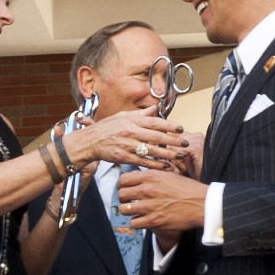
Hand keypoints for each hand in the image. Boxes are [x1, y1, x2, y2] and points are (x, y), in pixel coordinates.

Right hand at [68, 108, 185, 169]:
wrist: (89, 141)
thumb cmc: (106, 128)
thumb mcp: (122, 116)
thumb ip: (141, 114)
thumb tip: (156, 108)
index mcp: (131, 120)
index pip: (154, 122)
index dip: (169, 125)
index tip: (181, 129)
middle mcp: (130, 132)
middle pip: (156, 137)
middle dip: (173, 141)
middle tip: (185, 144)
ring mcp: (127, 145)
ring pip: (152, 150)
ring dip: (167, 154)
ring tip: (179, 156)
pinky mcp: (124, 157)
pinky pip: (143, 162)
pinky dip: (155, 165)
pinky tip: (165, 166)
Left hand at [113, 167, 202, 232]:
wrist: (202, 204)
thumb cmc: (189, 189)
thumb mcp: (169, 174)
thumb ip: (153, 175)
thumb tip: (139, 176)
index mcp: (150, 176)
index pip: (123, 180)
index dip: (122, 186)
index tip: (125, 189)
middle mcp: (147, 190)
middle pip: (121, 195)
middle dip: (123, 199)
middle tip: (129, 202)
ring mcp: (149, 206)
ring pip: (124, 210)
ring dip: (128, 212)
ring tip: (135, 212)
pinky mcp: (153, 221)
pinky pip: (133, 223)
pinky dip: (136, 223)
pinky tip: (142, 220)